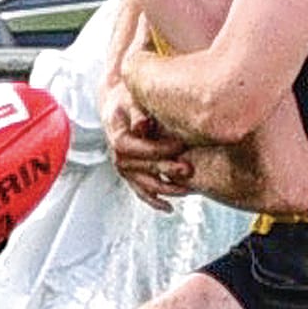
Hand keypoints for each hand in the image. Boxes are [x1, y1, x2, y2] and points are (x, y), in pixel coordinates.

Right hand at [102, 66, 192, 211]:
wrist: (119, 106)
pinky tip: (169, 208)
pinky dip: (155, 201)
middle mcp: (119, 157)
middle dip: (167, 170)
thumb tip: (141, 125)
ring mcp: (125, 169)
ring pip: (144, 185)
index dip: (157, 150)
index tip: (179, 146)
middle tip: (189, 169)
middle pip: (142, 169)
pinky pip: (142, 192)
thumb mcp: (132, 99)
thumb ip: (139, 112)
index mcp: (118, 138)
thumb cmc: (128, 100)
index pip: (136, 149)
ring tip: (187, 190)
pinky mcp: (133, 175)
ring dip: (165, 189)